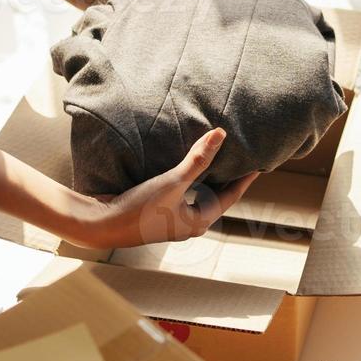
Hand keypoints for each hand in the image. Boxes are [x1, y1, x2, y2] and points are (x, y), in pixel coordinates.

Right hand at [73, 128, 258, 248]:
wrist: (101, 224)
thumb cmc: (138, 209)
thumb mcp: (172, 181)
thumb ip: (198, 159)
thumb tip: (221, 135)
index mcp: (199, 221)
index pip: (231, 196)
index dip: (245, 178)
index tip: (258, 162)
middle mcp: (189, 223)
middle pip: (216, 196)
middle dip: (226, 176)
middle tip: (239, 157)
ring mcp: (173, 220)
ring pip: (198, 195)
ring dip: (206, 177)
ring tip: (215, 157)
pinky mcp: (158, 213)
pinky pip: (182, 194)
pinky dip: (188, 180)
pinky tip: (184, 167)